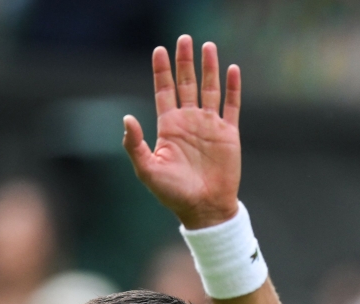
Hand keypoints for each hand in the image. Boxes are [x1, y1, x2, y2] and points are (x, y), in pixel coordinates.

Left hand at [123, 35, 241, 229]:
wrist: (204, 208)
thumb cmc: (173, 193)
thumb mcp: (147, 170)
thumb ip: (136, 144)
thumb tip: (127, 118)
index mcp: (169, 127)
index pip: (164, 91)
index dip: (162, 71)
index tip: (159, 50)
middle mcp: (189, 122)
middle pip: (187, 83)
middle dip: (185, 62)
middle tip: (184, 39)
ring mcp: (209, 126)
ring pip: (209, 89)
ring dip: (209, 68)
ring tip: (208, 46)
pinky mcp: (228, 134)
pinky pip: (231, 105)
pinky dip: (232, 87)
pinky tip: (232, 69)